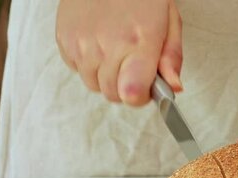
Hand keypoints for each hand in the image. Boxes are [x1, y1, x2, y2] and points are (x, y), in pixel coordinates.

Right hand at [56, 0, 182, 105]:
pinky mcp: (64, 40)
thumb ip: (171, 58)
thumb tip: (174, 88)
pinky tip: (98, 41)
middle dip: (126, 86)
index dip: (141, 96)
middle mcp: (107, 46)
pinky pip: (77, 70)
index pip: (132, 95)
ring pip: (94, 85)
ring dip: (106, 76)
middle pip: (114, 95)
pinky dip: (89, 63)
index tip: (147, 85)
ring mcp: (82, 44)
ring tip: (115, 49)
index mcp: (138, 42)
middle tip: (133, 63)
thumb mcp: (169, 21)